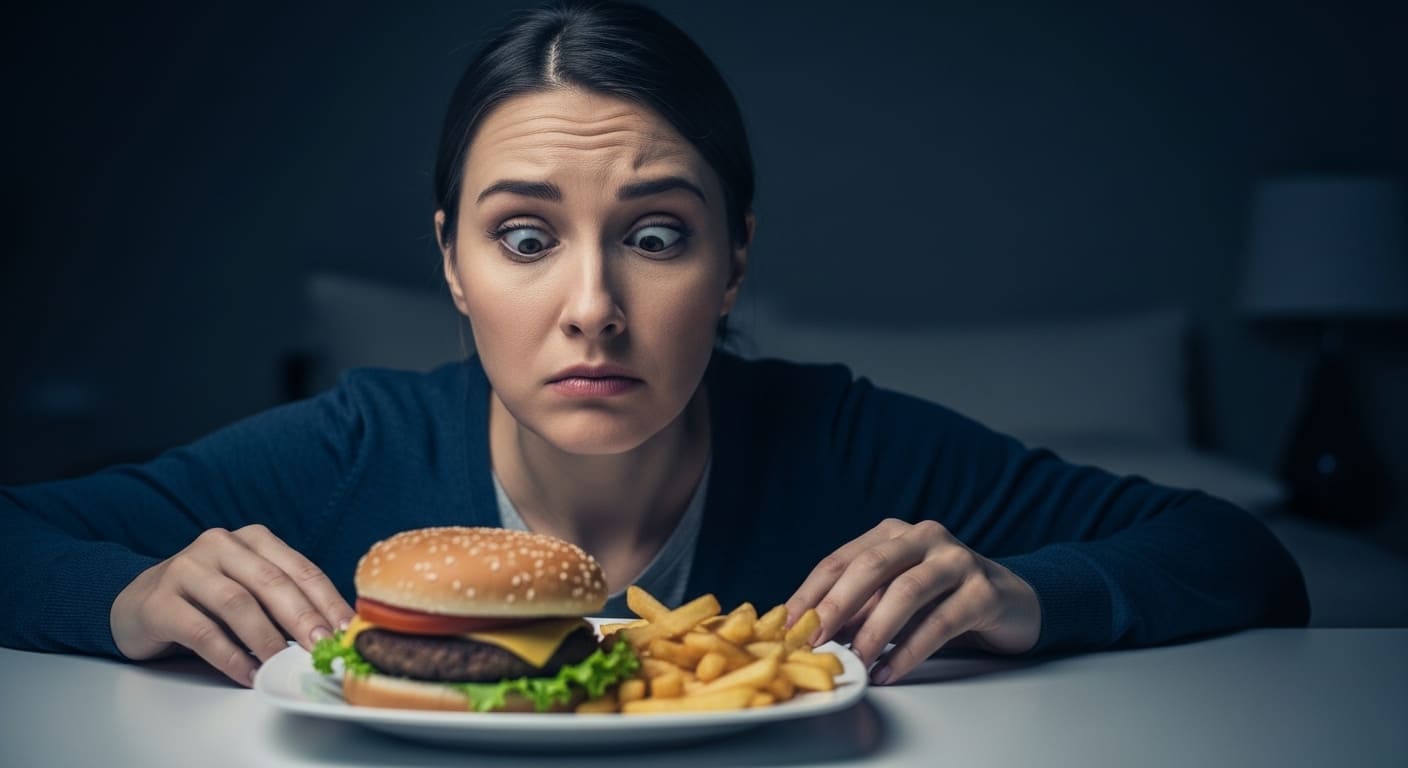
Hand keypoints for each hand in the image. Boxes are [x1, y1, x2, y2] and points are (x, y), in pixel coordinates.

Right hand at [110, 524, 354, 686]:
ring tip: (284, 666)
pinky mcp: (159, 601)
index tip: (347, 630)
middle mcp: (220, 545)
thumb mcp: (249, 590)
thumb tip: (330, 635)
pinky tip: (248, 674)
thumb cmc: (206, 600)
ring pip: (237, 604)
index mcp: (253, 540)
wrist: (136, 603)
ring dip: (266, 639)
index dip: (327, 601)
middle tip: (322, 648)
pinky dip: (230, 656)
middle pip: (271, 582)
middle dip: (302, 618)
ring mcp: (186, 569)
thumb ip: (283, 602)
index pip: (300, 569)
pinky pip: (202, 631)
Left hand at [786, 518, 1039, 684]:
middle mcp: (924, 537)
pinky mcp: (984, 590)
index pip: (842, 560)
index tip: (788, 625)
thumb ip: (859, 607)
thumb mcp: (894, 597)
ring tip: (855, 661)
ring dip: (874, 631)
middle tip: (815, 640)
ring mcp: (957, 560)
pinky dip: (910, 650)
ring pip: (907, 591)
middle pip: (871, 566)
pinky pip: (941, 622)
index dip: (811, 593)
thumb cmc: (941, 599)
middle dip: (837, 605)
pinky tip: (890, 670)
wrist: (1011, 602)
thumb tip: (812, 632)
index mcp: (892, 533)